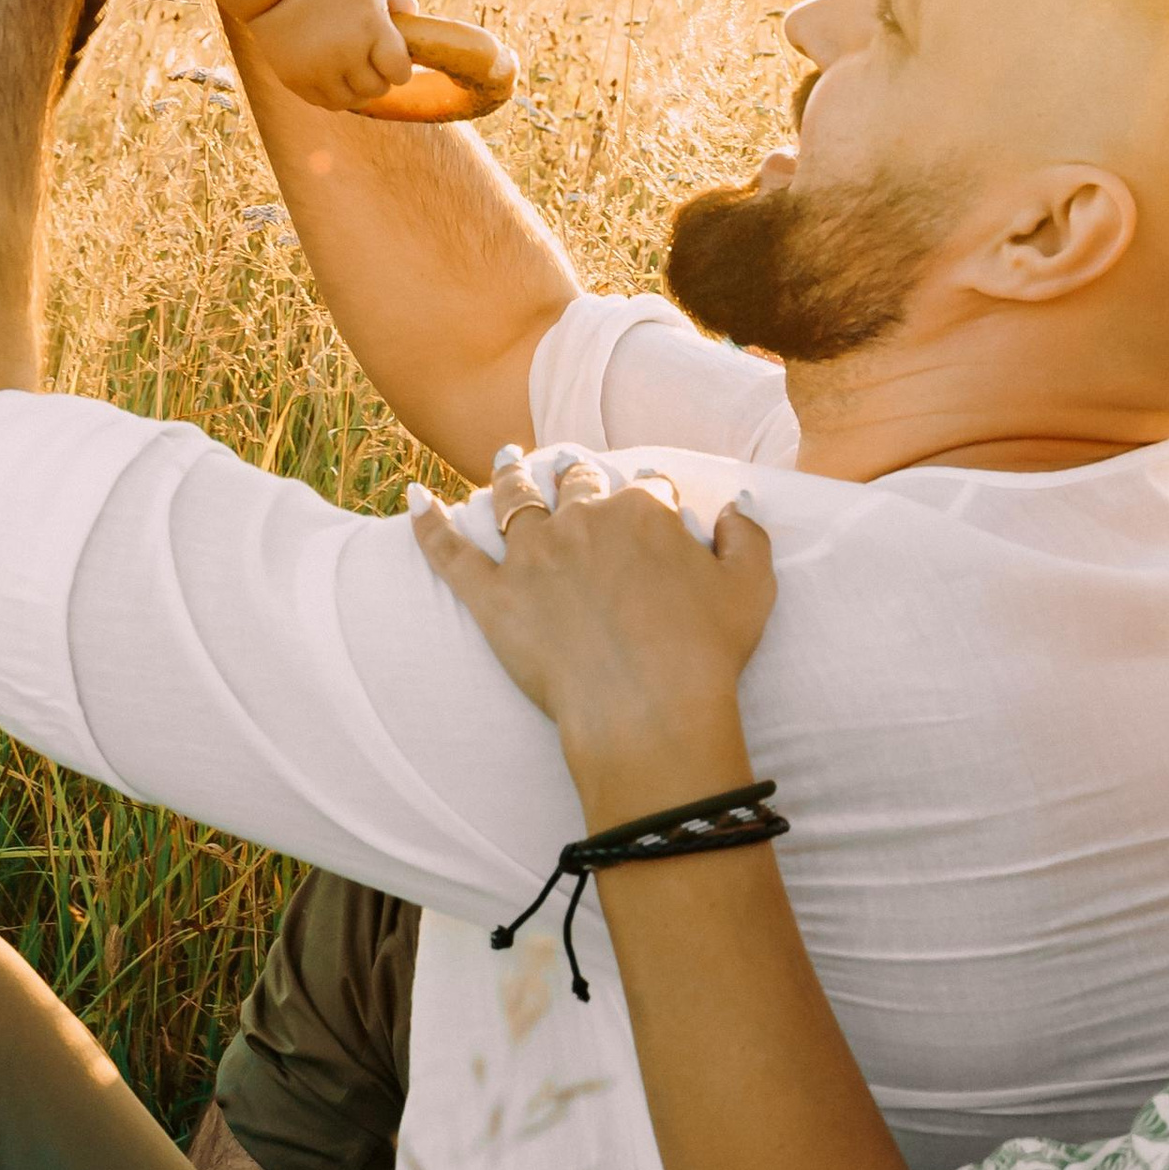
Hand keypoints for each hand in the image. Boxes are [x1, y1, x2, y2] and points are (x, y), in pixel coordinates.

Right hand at [243, 0, 418, 110]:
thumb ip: (399, 0)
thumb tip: (414, 20)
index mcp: (372, 29)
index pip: (400, 73)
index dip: (398, 68)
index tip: (391, 59)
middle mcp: (348, 53)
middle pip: (376, 89)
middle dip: (377, 78)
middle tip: (368, 62)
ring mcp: (320, 70)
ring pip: (351, 101)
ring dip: (354, 89)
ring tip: (349, 69)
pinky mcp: (297, 80)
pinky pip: (325, 102)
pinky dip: (331, 93)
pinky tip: (329, 74)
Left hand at [411, 451, 776, 829]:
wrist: (646, 709)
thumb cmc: (706, 654)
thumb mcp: (752, 589)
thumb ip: (748, 536)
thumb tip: (737, 503)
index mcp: (642, 511)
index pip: (646, 487)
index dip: (651, 495)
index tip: (651, 503)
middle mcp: (582, 519)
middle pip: (575, 481)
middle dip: (573, 470)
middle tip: (566, 465)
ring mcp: (532, 556)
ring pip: (513, 501)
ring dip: (509, 475)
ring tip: (507, 461)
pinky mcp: (493, 597)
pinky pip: (451, 553)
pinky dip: (429, 524)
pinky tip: (416, 499)